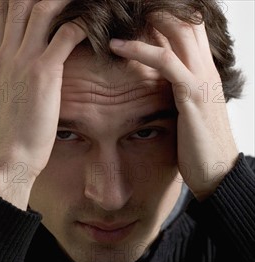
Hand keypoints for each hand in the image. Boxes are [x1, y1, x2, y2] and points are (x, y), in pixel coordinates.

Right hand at [0, 0, 85, 208]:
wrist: (7, 157)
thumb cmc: (5, 137)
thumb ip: (2, 83)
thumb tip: (7, 84)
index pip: (3, 11)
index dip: (21, 0)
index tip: (39, 2)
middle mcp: (6, 53)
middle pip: (20, 1)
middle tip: (64, 1)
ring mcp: (23, 60)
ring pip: (42, 8)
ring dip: (64, 2)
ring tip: (82, 3)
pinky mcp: (44, 73)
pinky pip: (66, 34)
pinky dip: (82, 25)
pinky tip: (93, 27)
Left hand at [110, 13, 239, 199]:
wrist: (217, 173)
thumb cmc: (199, 147)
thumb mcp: (187, 113)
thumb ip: (176, 93)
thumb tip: (155, 89)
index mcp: (203, 70)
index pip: (188, 26)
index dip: (164, 12)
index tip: (134, 10)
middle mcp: (204, 68)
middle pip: (184, 18)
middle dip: (155, 7)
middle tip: (122, 5)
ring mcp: (200, 79)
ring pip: (175, 30)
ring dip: (144, 17)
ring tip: (115, 13)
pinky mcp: (191, 95)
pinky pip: (165, 61)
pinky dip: (139, 49)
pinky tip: (115, 46)